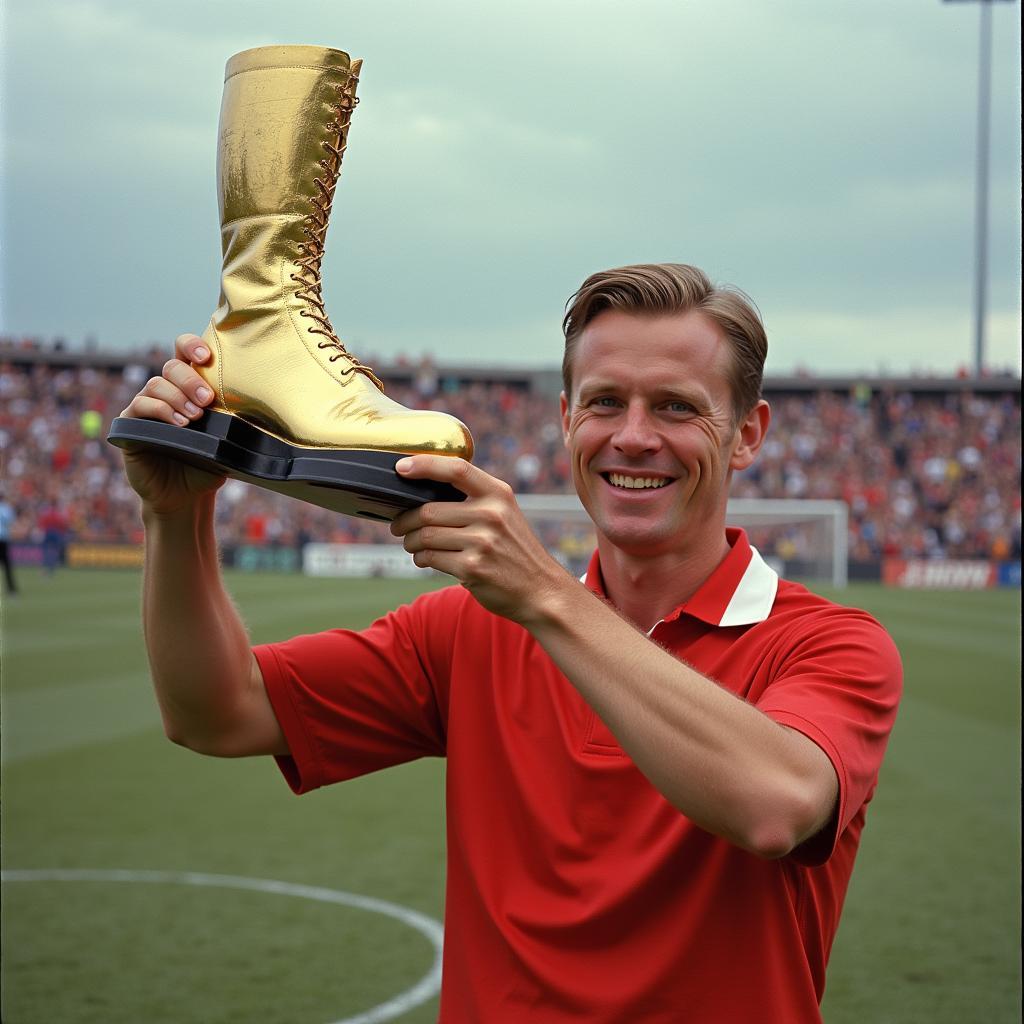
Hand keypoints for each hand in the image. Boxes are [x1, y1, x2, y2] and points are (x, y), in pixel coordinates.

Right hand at [119, 333, 224, 515]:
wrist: (186, 496)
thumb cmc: (208, 465)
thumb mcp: (225, 441)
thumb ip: (230, 421)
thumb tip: (253, 407)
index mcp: (188, 388)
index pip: (185, 353)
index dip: (192, 346)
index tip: (207, 356)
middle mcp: (166, 392)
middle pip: (172, 367)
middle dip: (190, 379)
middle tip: (207, 400)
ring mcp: (146, 406)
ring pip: (157, 384)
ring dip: (177, 397)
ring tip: (195, 418)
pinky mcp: (131, 424)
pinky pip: (141, 406)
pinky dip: (161, 411)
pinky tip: (179, 424)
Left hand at [390, 456, 569, 624]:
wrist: (541, 589)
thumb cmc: (514, 550)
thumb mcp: (505, 513)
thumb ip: (475, 499)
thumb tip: (422, 490)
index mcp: (498, 494)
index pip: (456, 469)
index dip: (424, 465)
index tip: (401, 467)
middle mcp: (491, 515)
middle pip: (428, 510)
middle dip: (405, 520)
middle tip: (399, 526)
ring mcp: (482, 542)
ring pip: (425, 536)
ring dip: (410, 542)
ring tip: (412, 544)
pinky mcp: (472, 568)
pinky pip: (430, 558)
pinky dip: (421, 558)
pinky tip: (426, 559)